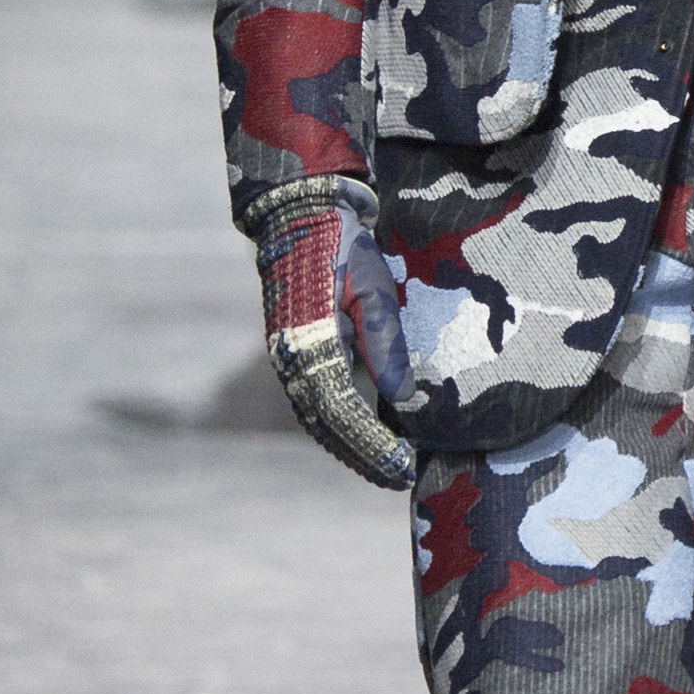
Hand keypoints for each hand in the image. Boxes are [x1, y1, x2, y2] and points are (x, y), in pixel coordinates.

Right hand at [245, 176, 415, 489]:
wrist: (301, 215)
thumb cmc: (342, 247)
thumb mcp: (372, 289)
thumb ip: (384, 342)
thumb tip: (401, 398)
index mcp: (309, 344)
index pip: (341, 411)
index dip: (372, 444)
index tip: (404, 465)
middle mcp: (291, 358)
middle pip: (326, 425)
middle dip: (363, 456)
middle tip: (401, 479)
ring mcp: (289, 357)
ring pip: (318, 418)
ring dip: (351, 447)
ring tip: (387, 468)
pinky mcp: (295, 352)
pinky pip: (316, 400)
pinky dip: (340, 426)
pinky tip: (364, 437)